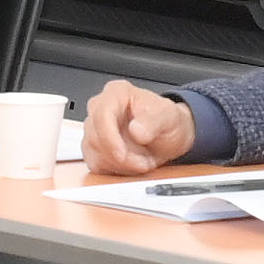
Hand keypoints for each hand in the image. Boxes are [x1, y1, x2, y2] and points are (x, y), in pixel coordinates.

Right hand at [83, 81, 198, 172]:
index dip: (109, 138)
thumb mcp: (169, 117)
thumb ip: (153, 121)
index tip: (122, 154)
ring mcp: (96, 128)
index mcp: (117, 93)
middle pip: (95, 136)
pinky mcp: (95, 147)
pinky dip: (114, 170)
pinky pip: (95, 164)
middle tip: (143, 162)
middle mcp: (101, 108)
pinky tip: (131, 165)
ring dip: (119, 164)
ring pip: (94, 152)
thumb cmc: (167, 121)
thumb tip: (135, 130)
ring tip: (142, 161)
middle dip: (120, 156)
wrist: (169, 136)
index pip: (102, 114)